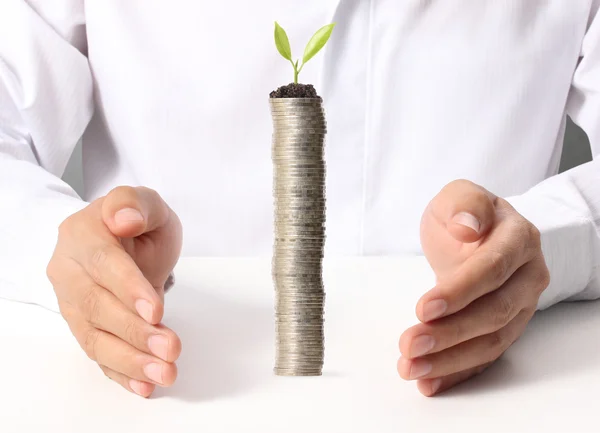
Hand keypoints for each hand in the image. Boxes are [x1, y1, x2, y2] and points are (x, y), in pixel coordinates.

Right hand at [47, 186, 182, 397]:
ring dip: (130, 360)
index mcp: (82, 234)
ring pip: (94, 337)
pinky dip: (120, 372)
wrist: (119, 239)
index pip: (102, 263)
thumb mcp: (146, 202)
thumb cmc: (136, 221)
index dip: (128, 288)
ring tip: (164, 372)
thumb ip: (136, 203)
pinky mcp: (84, 326)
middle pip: (97, 306)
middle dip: (134, 331)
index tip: (156, 310)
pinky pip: (97, 354)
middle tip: (170, 348)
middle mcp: (69, 270)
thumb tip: (123, 218)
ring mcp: (72, 302)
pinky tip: (144, 385)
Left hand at [398, 180, 549, 395]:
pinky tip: (430, 381)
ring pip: (492, 341)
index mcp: (518, 239)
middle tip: (410, 345)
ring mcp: (521, 306)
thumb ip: (463, 204)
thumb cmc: (465, 214)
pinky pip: (486, 356)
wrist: (479, 232)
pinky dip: (458, 372)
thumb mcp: (458, 195)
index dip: (460, 291)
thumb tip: (468, 227)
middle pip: (494, 312)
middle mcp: (527, 276)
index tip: (423, 308)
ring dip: (451, 360)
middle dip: (450, 333)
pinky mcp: (506, 328)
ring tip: (412, 368)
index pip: (492, 269)